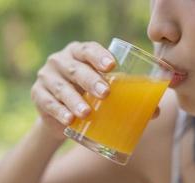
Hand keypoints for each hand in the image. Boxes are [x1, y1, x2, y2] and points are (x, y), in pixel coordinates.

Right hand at [31, 41, 159, 140]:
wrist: (63, 112)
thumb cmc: (90, 96)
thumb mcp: (105, 90)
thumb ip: (127, 96)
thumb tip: (156, 111)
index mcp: (80, 54)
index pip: (88, 49)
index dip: (99, 56)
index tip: (111, 67)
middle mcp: (61, 61)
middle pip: (75, 68)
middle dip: (91, 80)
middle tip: (106, 94)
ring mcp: (47, 77)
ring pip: (61, 87)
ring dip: (75, 100)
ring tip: (87, 112)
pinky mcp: (38, 95)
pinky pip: (48, 103)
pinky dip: (59, 112)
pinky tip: (69, 120)